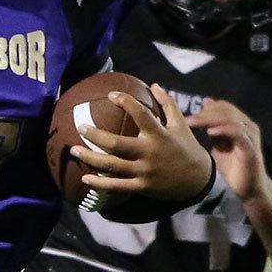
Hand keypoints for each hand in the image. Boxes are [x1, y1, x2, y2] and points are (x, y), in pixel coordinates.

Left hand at [73, 82, 214, 205]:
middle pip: (116, 144)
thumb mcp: (180, 124)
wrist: (197, 180)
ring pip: (112, 165)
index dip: (125, 102)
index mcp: (159, 134)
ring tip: (74, 150)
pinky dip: (100, 183)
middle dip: (96, 135)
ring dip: (90, 158)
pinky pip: (117, 185)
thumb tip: (154, 85)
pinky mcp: (141, 187)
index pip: (140, 114)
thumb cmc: (186, 148)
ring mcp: (144, 171)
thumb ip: (167, 104)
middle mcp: (149, 152)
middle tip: (81, 126)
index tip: (111, 95)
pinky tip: (85, 178)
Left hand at [186, 100, 268, 201]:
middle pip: (226, 110)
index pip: (224, 106)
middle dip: (205, 113)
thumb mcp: (218, 147)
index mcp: (241, 124)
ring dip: (210, 119)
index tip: (188, 115)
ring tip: (194, 123)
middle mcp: (248, 126)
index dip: (206, 108)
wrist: (249, 190)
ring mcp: (250, 136)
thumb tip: (200, 116)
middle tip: (187, 119)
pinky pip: (238, 133)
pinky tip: (210, 132)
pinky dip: (224, 130)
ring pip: (231, 119)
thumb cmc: (233, 170)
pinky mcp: (251, 148)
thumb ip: (211, 131)